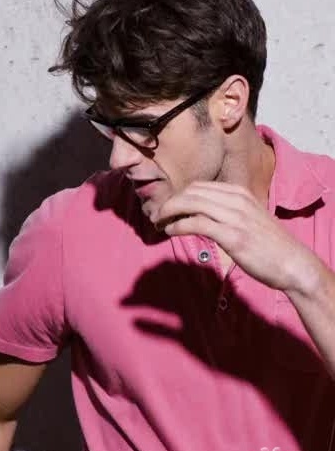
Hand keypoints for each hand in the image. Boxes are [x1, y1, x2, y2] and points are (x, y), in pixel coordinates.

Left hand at [150, 181, 317, 291]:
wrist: (293, 263)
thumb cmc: (270, 245)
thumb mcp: (250, 219)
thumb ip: (229, 212)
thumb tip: (203, 215)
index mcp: (240, 193)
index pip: (199, 186)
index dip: (179, 195)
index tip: (168, 208)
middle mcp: (236, 200)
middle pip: (191, 192)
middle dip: (170, 202)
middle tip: (157, 215)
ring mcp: (235, 216)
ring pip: (191, 204)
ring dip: (169, 212)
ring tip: (159, 223)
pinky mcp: (232, 235)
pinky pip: (196, 224)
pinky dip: (178, 226)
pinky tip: (170, 231)